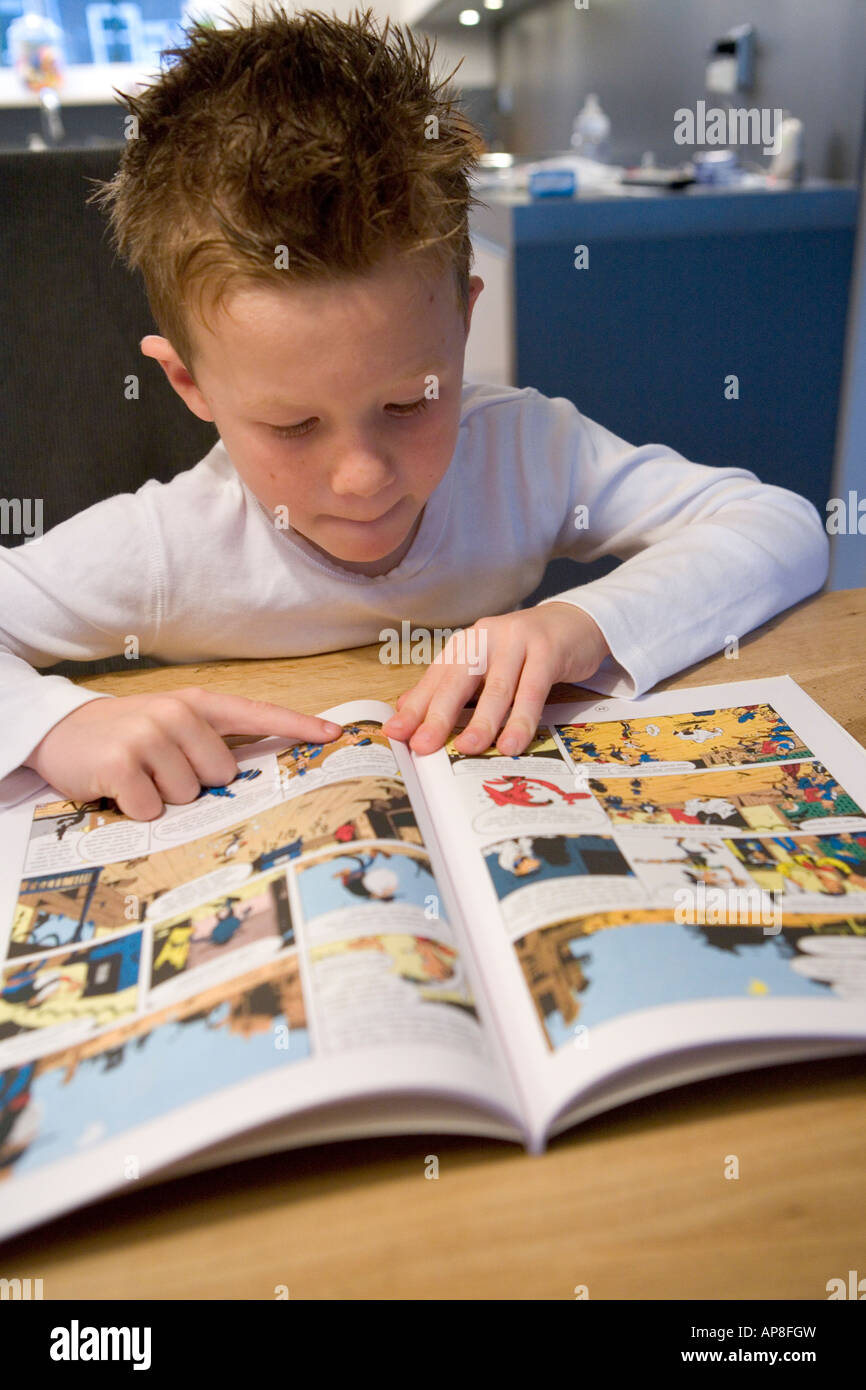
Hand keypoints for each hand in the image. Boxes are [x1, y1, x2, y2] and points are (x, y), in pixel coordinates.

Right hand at [24, 687, 342, 819]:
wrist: (60, 732)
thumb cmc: (125, 736)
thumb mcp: (170, 726)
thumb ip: (211, 741)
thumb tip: (256, 773)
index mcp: (196, 704)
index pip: (257, 714)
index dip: (297, 726)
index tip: (335, 734)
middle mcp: (176, 714)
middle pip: (223, 775)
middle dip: (196, 784)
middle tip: (161, 771)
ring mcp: (148, 736)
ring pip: (190, 795)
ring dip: (164, 798)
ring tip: (139, 776)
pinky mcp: (121, 764)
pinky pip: (152, 810)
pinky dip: (136, 810)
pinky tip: (120, 789)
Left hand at [381, 603, 608, 755]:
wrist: (574, 623)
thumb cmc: (525, 651)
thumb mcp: (485, 665)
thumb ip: (450, 686)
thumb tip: (408, 709)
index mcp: (466, 644)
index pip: (436, 679)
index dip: (415, 707)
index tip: (396, 733)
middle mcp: (486, 638)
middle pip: (458, 682)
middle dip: (438, 717)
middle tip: (422, 746)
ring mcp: (517, 642)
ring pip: (496, 689)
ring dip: (482, 722)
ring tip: (468, 750)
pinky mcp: (547, 651)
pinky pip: (532, 691)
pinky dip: (521, 719)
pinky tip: (512, 742)